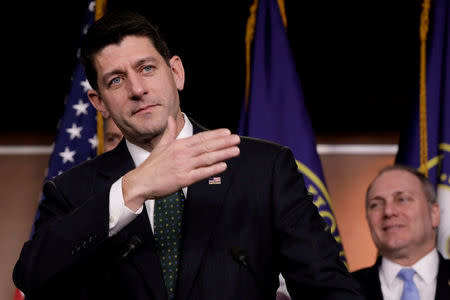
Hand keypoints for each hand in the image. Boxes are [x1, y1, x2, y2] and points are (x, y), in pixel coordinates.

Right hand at [122, 116, 239, 210]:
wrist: (140, 182)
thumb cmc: (152, 165)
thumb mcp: (161, 145)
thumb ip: (169, 132)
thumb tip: (170, 118)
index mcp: (178, 145)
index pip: (201, 138)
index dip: (215, 135)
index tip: (227, 132)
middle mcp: (182, 154)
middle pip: (207, 146)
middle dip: (224, 142)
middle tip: (237, 138)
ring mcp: (183, 166)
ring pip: (207, 158)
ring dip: (223, 154)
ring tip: (235, 150)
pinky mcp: (183, 179)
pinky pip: (201, 173)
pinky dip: (213, 169)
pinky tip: (223, 166)